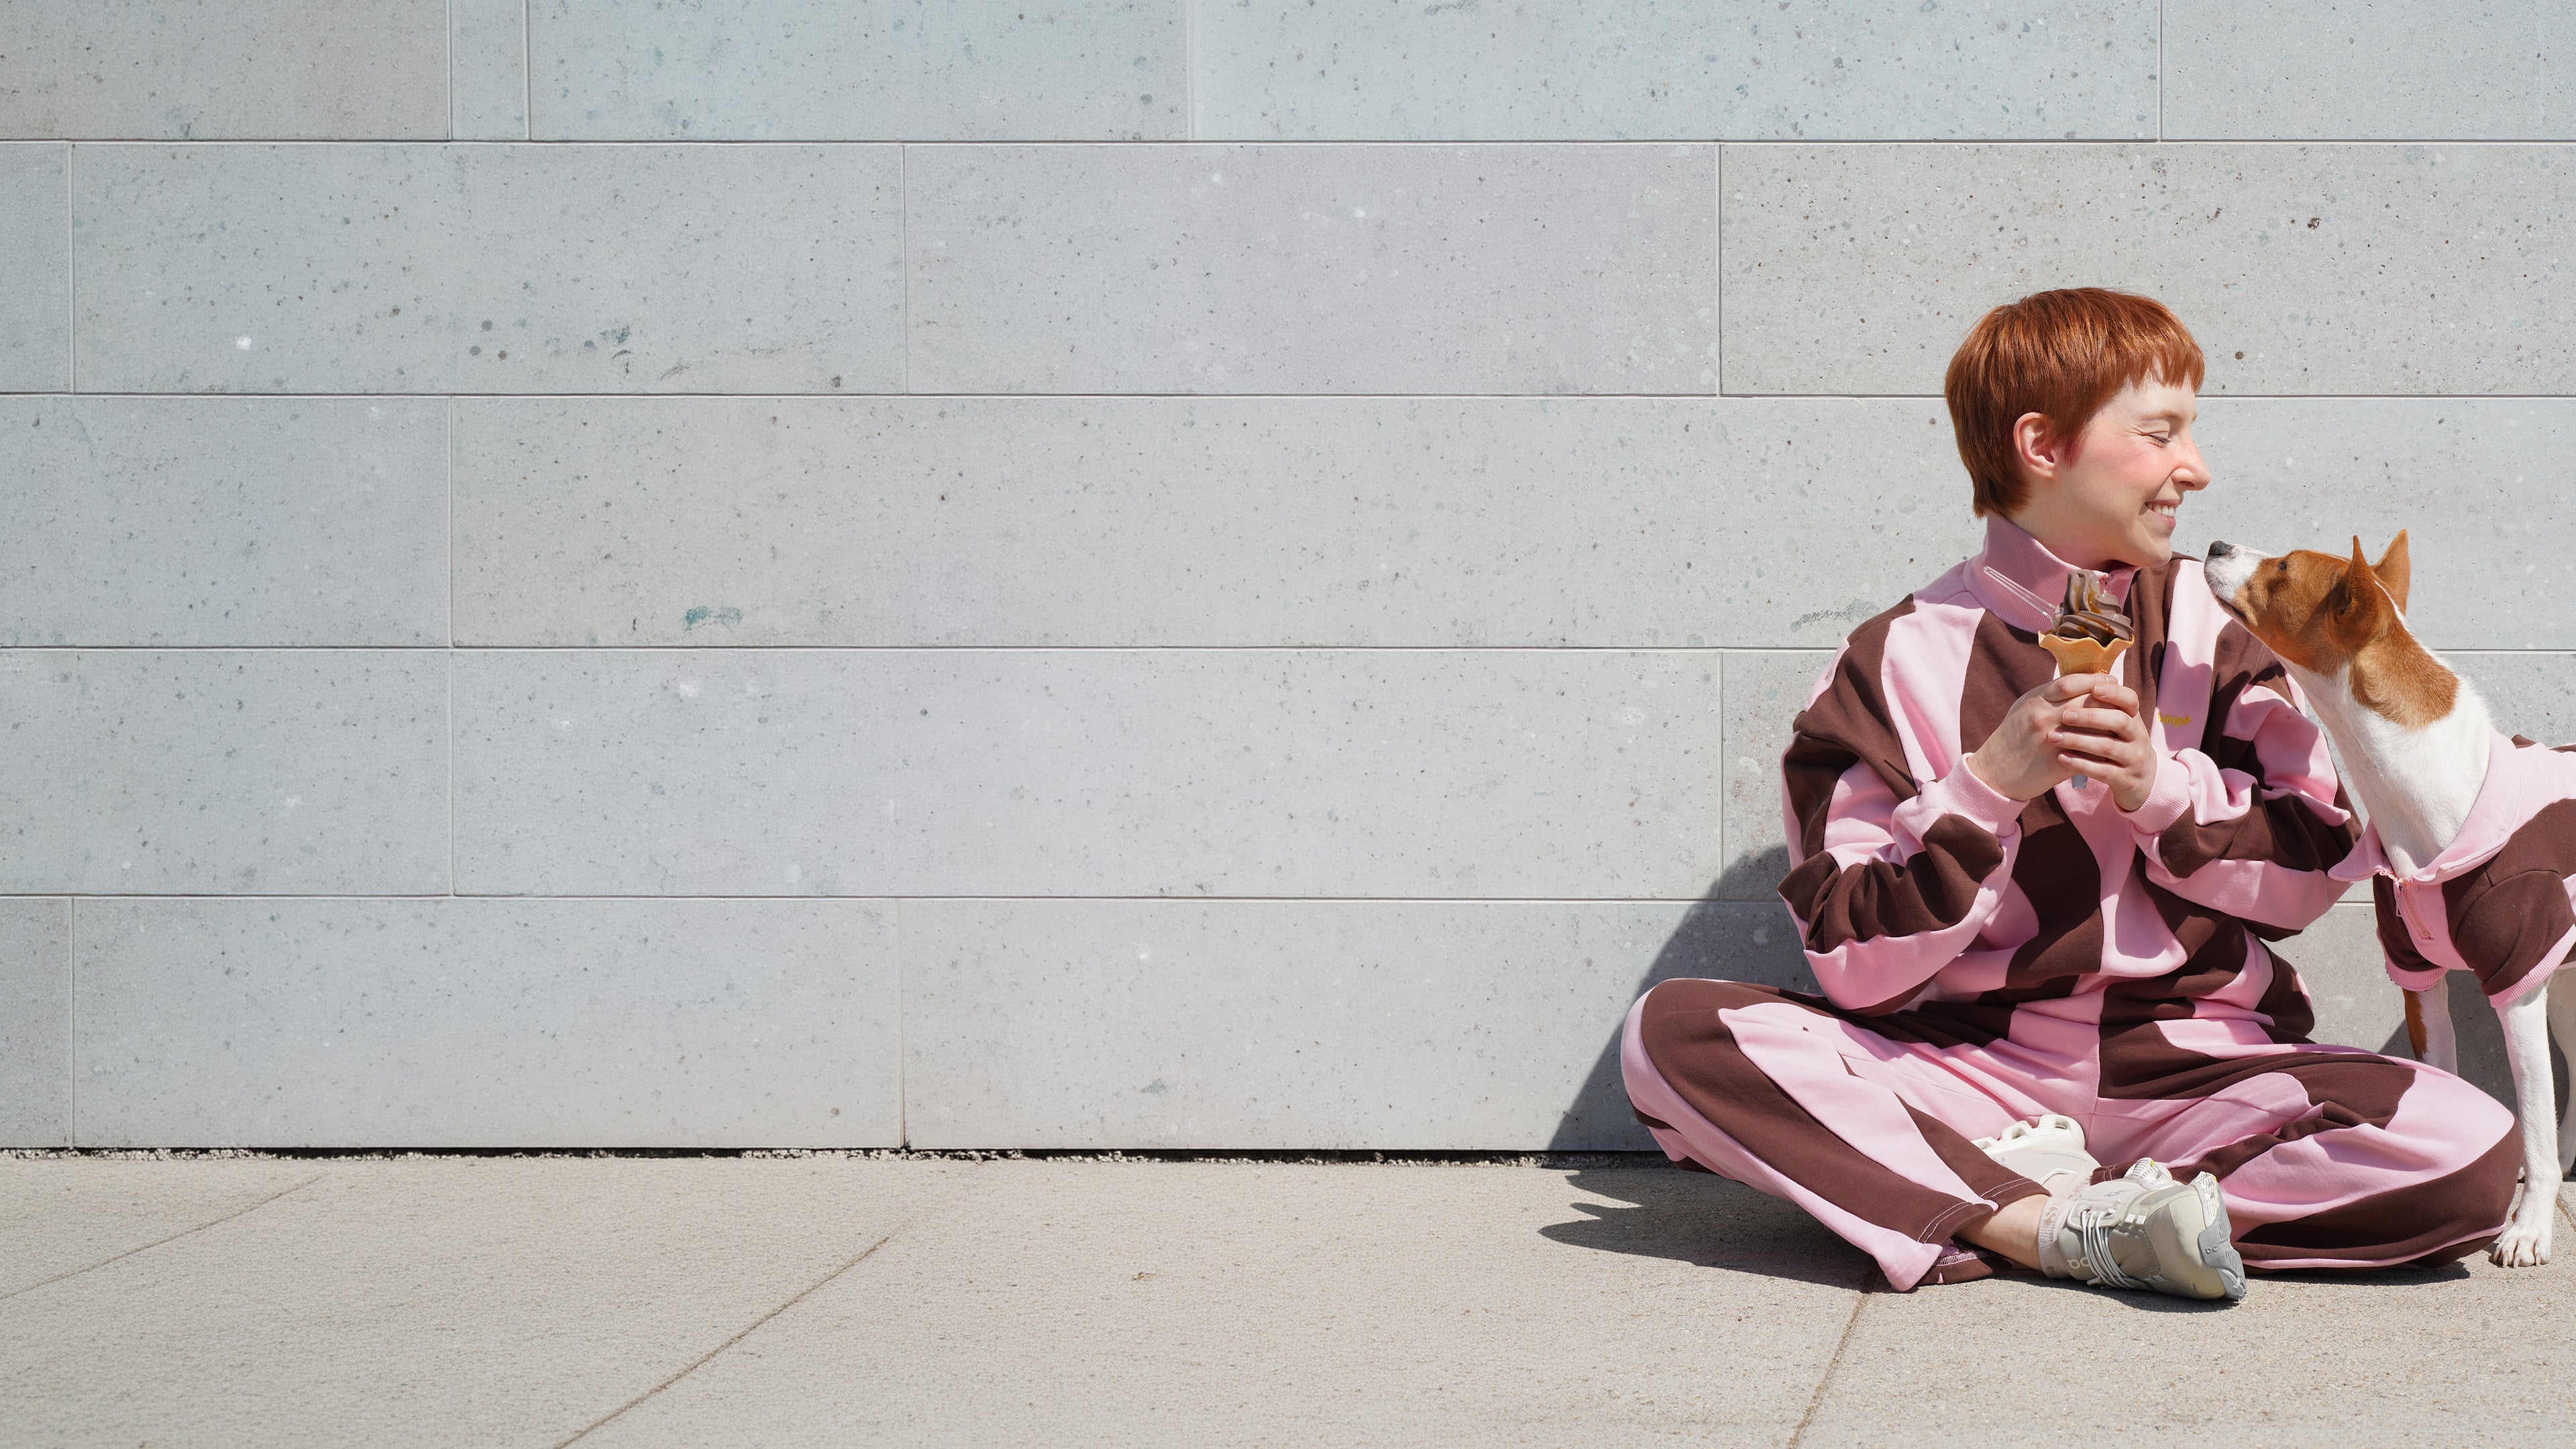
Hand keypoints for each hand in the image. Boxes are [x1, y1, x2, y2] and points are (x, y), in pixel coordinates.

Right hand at [1964, 674, 2153, 809]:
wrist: (1994, 774)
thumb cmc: (2010, 738)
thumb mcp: (2023, 708)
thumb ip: (2048, 694)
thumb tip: (2079, 682)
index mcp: (2035, 701)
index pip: (2072, 682)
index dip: (2095, 681)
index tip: (2109, 683)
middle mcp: (2043, 717)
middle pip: (2088, 701)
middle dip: (2110, 701)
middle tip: (2124, 702)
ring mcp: (2051, 741)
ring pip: (2094, 727)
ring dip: (2112, 725)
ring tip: (2122, 724)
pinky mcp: (2059, 764)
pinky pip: (2090, 754)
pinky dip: (2103, 749)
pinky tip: (2111, 747)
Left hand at [2051, 675, 2156, 811]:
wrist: (2139, 780)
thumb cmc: (2118, 744)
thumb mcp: (2116, 725)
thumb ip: (2101, 707)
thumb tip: (2073, 678)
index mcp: (2134, 718)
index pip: (2130, 699)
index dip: (2113, 692)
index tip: (2093, 689)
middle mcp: (2138, 736)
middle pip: (2120, 721)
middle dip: (2091, 716)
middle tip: (2065, 715)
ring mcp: (2134, 759)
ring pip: (2108, 747)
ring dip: (2079, 740)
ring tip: (2054, 737)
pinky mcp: (2125, 779)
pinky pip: (2103, 771)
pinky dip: (2081, 763)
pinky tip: (2061, 758)